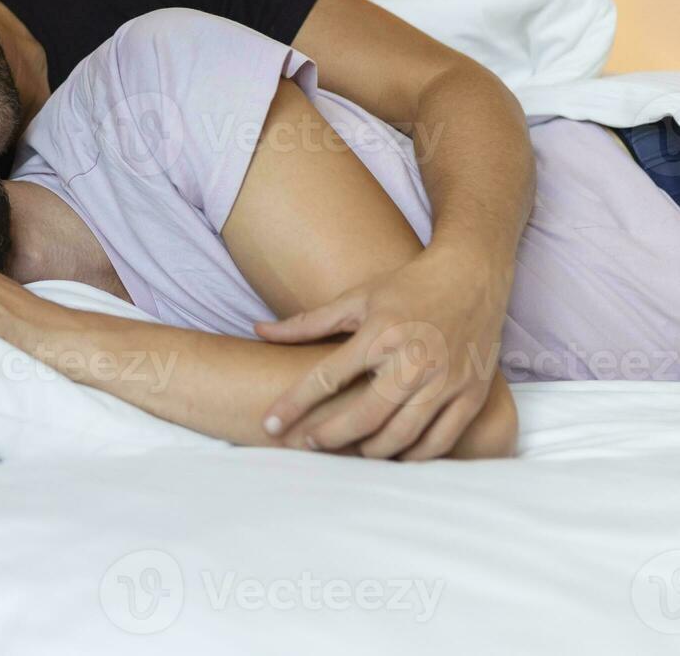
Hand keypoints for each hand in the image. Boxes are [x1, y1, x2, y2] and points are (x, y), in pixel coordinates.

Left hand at [255, 249, 509, 459]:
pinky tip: (393, 455)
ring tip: (349, 452)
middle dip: (331, 437)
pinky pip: (441, 441)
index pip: (327, 377)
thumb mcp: (356, 296)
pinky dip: (414, 456)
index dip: (294, 404)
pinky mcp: (471, 394)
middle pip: (365, 416)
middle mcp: (414, 359)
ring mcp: (446, 380)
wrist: (472, 275)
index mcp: (381, 333)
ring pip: (403, 435)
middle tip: (309, 444)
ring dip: (371, 452)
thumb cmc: (407, 286)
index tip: (269, 424)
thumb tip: (259, 330)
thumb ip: (307, 321)